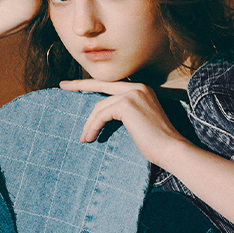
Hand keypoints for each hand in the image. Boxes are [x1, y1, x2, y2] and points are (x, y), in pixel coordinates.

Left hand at [59, 79, 187, 163]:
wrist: (171, 149)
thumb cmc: (156, 142)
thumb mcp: (138, 122)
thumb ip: (124, 111)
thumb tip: (100, 114)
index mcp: (142, 89)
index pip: (111, 84)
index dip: (90, 83)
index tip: (73, 84)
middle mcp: (138, 87)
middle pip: (101, 85)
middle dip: (79, 85)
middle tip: (62, 86)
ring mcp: (133, 94)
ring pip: (99, 107)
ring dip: (89, 124)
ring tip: (85, 138)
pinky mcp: (127, 105)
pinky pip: (101, 115)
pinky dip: (93, 127)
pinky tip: (90, 138)